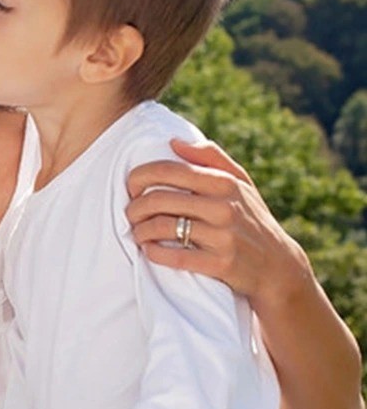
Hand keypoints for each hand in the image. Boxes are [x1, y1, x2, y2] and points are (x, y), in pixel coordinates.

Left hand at [126, 137, 303, 306]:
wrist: (277, 266)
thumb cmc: (250, 218)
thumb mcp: (240, 183)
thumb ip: (210, 158)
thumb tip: (174, 142)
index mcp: (224, 183)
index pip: (168, 170)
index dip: (140, 177)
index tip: (131, 187)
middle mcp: (224, 207)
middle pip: (158, 199)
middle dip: (134, 207)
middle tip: (130, 214)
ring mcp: (222, 237)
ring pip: (161, 227)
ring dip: (140, 231)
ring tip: (137, 232)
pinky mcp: (219, 264)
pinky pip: (173, 256)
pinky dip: (153, 253)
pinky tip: (150, 250)